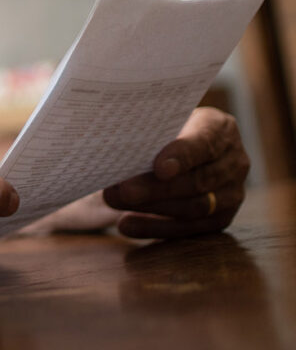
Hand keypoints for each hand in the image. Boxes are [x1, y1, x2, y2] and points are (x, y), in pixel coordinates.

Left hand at [102, 107, 248, 238]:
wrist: (189, 148)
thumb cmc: (168, 129)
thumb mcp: (164, 121)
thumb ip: (150, 133)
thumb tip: (114, 149)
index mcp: (220, 129)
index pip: (204, 143)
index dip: (182, 157)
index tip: (159, 168)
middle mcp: (234, 161)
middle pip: (197, 180)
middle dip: (156, 189)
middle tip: (121, 191)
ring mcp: (232, 192)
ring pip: (195, 207)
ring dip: (152, 208)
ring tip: (115, 203)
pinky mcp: (222, 217)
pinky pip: (190, 228)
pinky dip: (155, 228)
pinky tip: (126, 225)